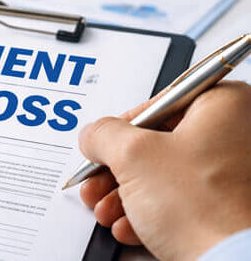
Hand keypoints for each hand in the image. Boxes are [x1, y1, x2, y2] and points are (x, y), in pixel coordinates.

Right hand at [78, 81, 250, 260]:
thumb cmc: (205, 207)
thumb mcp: (133, 156)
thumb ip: (103, 135)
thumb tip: (93, 135)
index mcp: (225, 104)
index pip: (156, 105)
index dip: (121, 129)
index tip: (104, 145)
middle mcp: (237, 133)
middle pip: (157, 143)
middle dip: (118, 169)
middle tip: (99, 179)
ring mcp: (236, 173)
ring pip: (165, 175)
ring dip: (125, 194)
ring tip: (108, 209)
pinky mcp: (230, 206)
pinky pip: (182, 200)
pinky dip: (150, 211)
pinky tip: (131, 225)